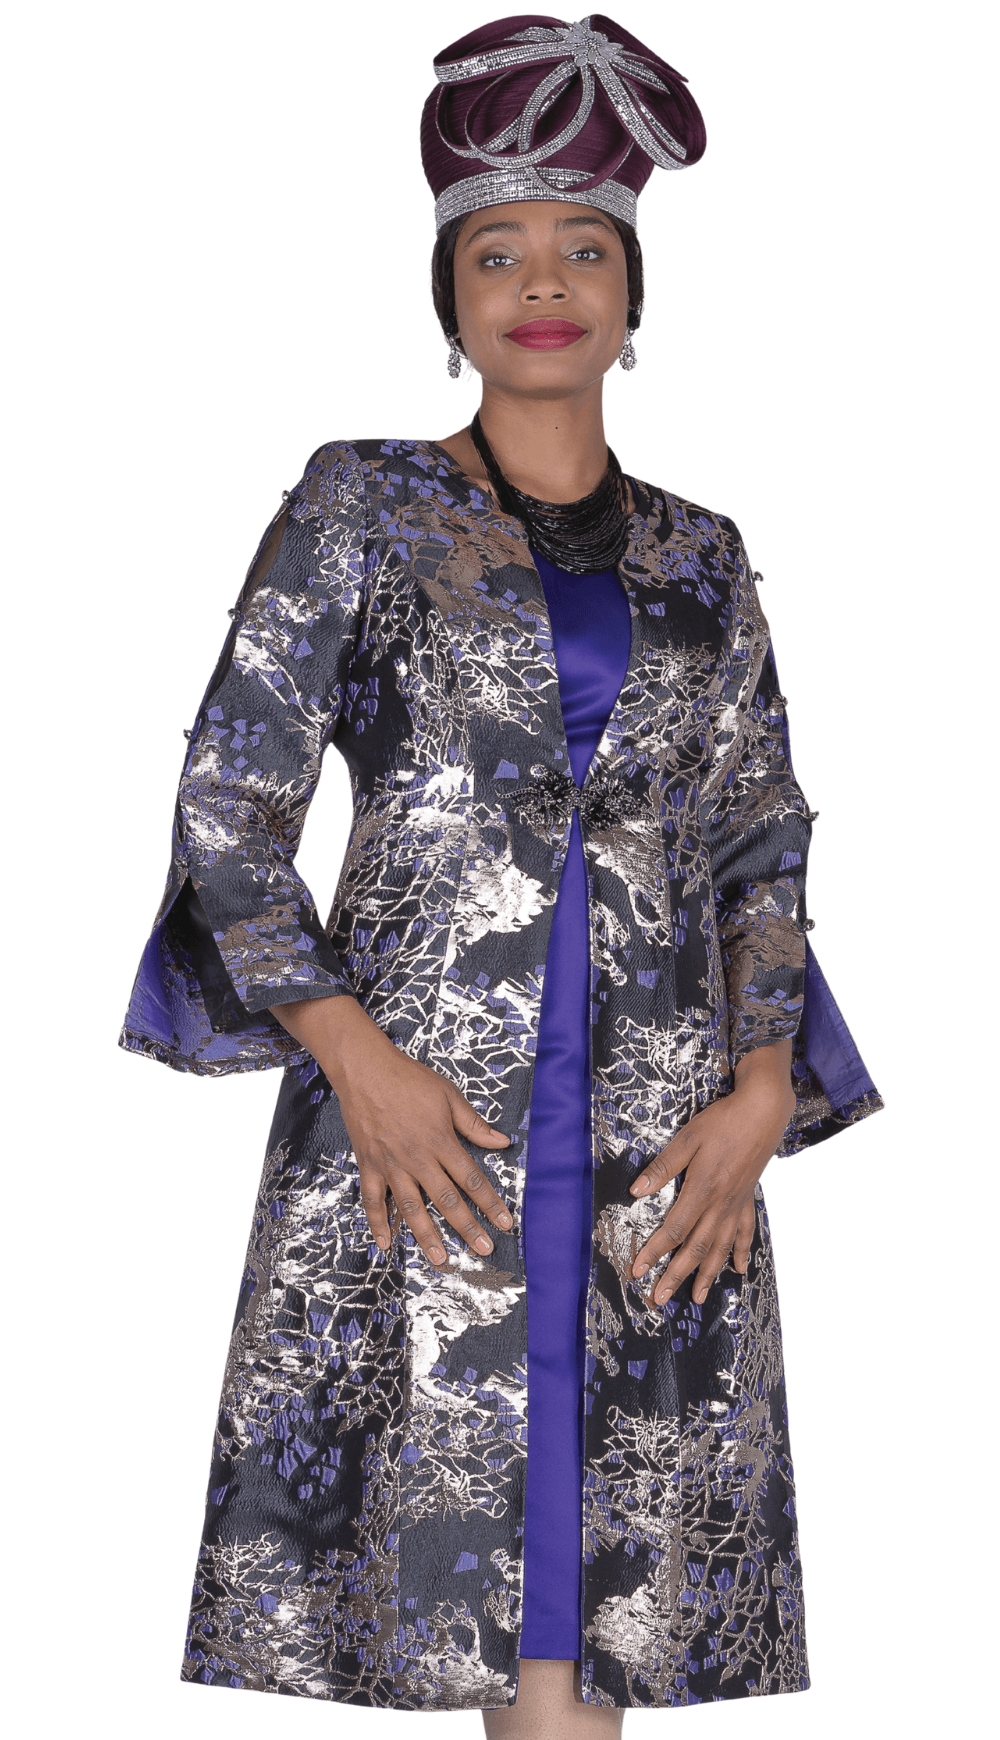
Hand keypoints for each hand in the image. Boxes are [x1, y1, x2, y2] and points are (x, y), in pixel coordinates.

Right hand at [267, 994, 512, 1266]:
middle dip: (467, 1228)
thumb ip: (474, 1124)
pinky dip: (378, 1223)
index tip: (505, 1223)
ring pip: (411, 1208)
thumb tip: (503, 1141)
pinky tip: (386, 1244)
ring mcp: (391, 1165)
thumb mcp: (449, 1096)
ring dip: (427, 1236)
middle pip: (446, 1200)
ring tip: (442, 1260)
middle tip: (483, 1250)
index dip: (491, 1203)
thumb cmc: (410, 1079)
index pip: (472, 1179)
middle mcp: (417, 1159)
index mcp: (441, 1142)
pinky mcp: (369, 1165)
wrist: (365, 1070)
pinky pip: (373, 1200)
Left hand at [629, 1039, 795, 1305]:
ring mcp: (736, 1204)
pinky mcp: (748, 1198)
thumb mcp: (687, 1139)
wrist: (763, 1112)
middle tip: (660, 1299)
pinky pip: (745, 1232)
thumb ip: (662, 1167)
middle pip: (695, 1248)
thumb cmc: (723, 1122)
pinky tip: (738, 1269)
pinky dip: (741, 1252)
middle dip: (676, 1276)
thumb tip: (636, 1192)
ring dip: (707, 1274)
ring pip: (720, 1247)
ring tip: (697, 1297)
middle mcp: (720, 1204)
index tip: (638, 1271)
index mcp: (701, 1190)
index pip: (673, 1230)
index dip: (654, 1252)